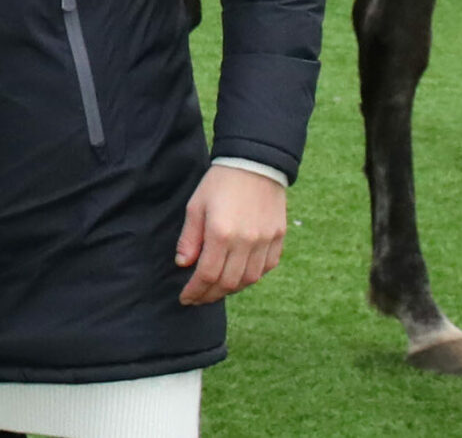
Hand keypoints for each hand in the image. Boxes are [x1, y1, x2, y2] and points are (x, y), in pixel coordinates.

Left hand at [176, 165, 287, 304]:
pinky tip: (239, 276)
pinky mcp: (278, 238)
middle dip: (210, 295)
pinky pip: (266, 268)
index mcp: (221, 233)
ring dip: (231, 289)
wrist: (254, 163)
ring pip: (249, 280)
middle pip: (228, 282)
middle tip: (198, 298)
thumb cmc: (220, 183)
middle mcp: (246, 241)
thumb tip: (183, 264)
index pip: (207, 274)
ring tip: (216, 289)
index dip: (195, 291)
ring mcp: (265, 241)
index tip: (186, 298)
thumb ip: (189, 238)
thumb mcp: (196, 206)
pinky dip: (251, 277)